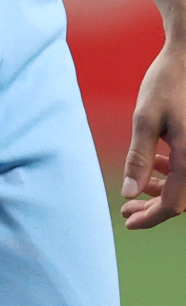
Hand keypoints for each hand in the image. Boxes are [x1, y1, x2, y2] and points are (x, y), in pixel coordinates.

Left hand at [120, 40, 185, 228]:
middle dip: (153, 207)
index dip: (151, 217)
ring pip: (185, 185)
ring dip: (161, 190)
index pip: (174, 204)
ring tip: (134, 193)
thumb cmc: (166, 83)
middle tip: (126, 210)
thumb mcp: (145, 117)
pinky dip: (170, 173)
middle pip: (181, 199)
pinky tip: (152, 165)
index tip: (128, 222)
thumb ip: (138, 156)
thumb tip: (130, 192)